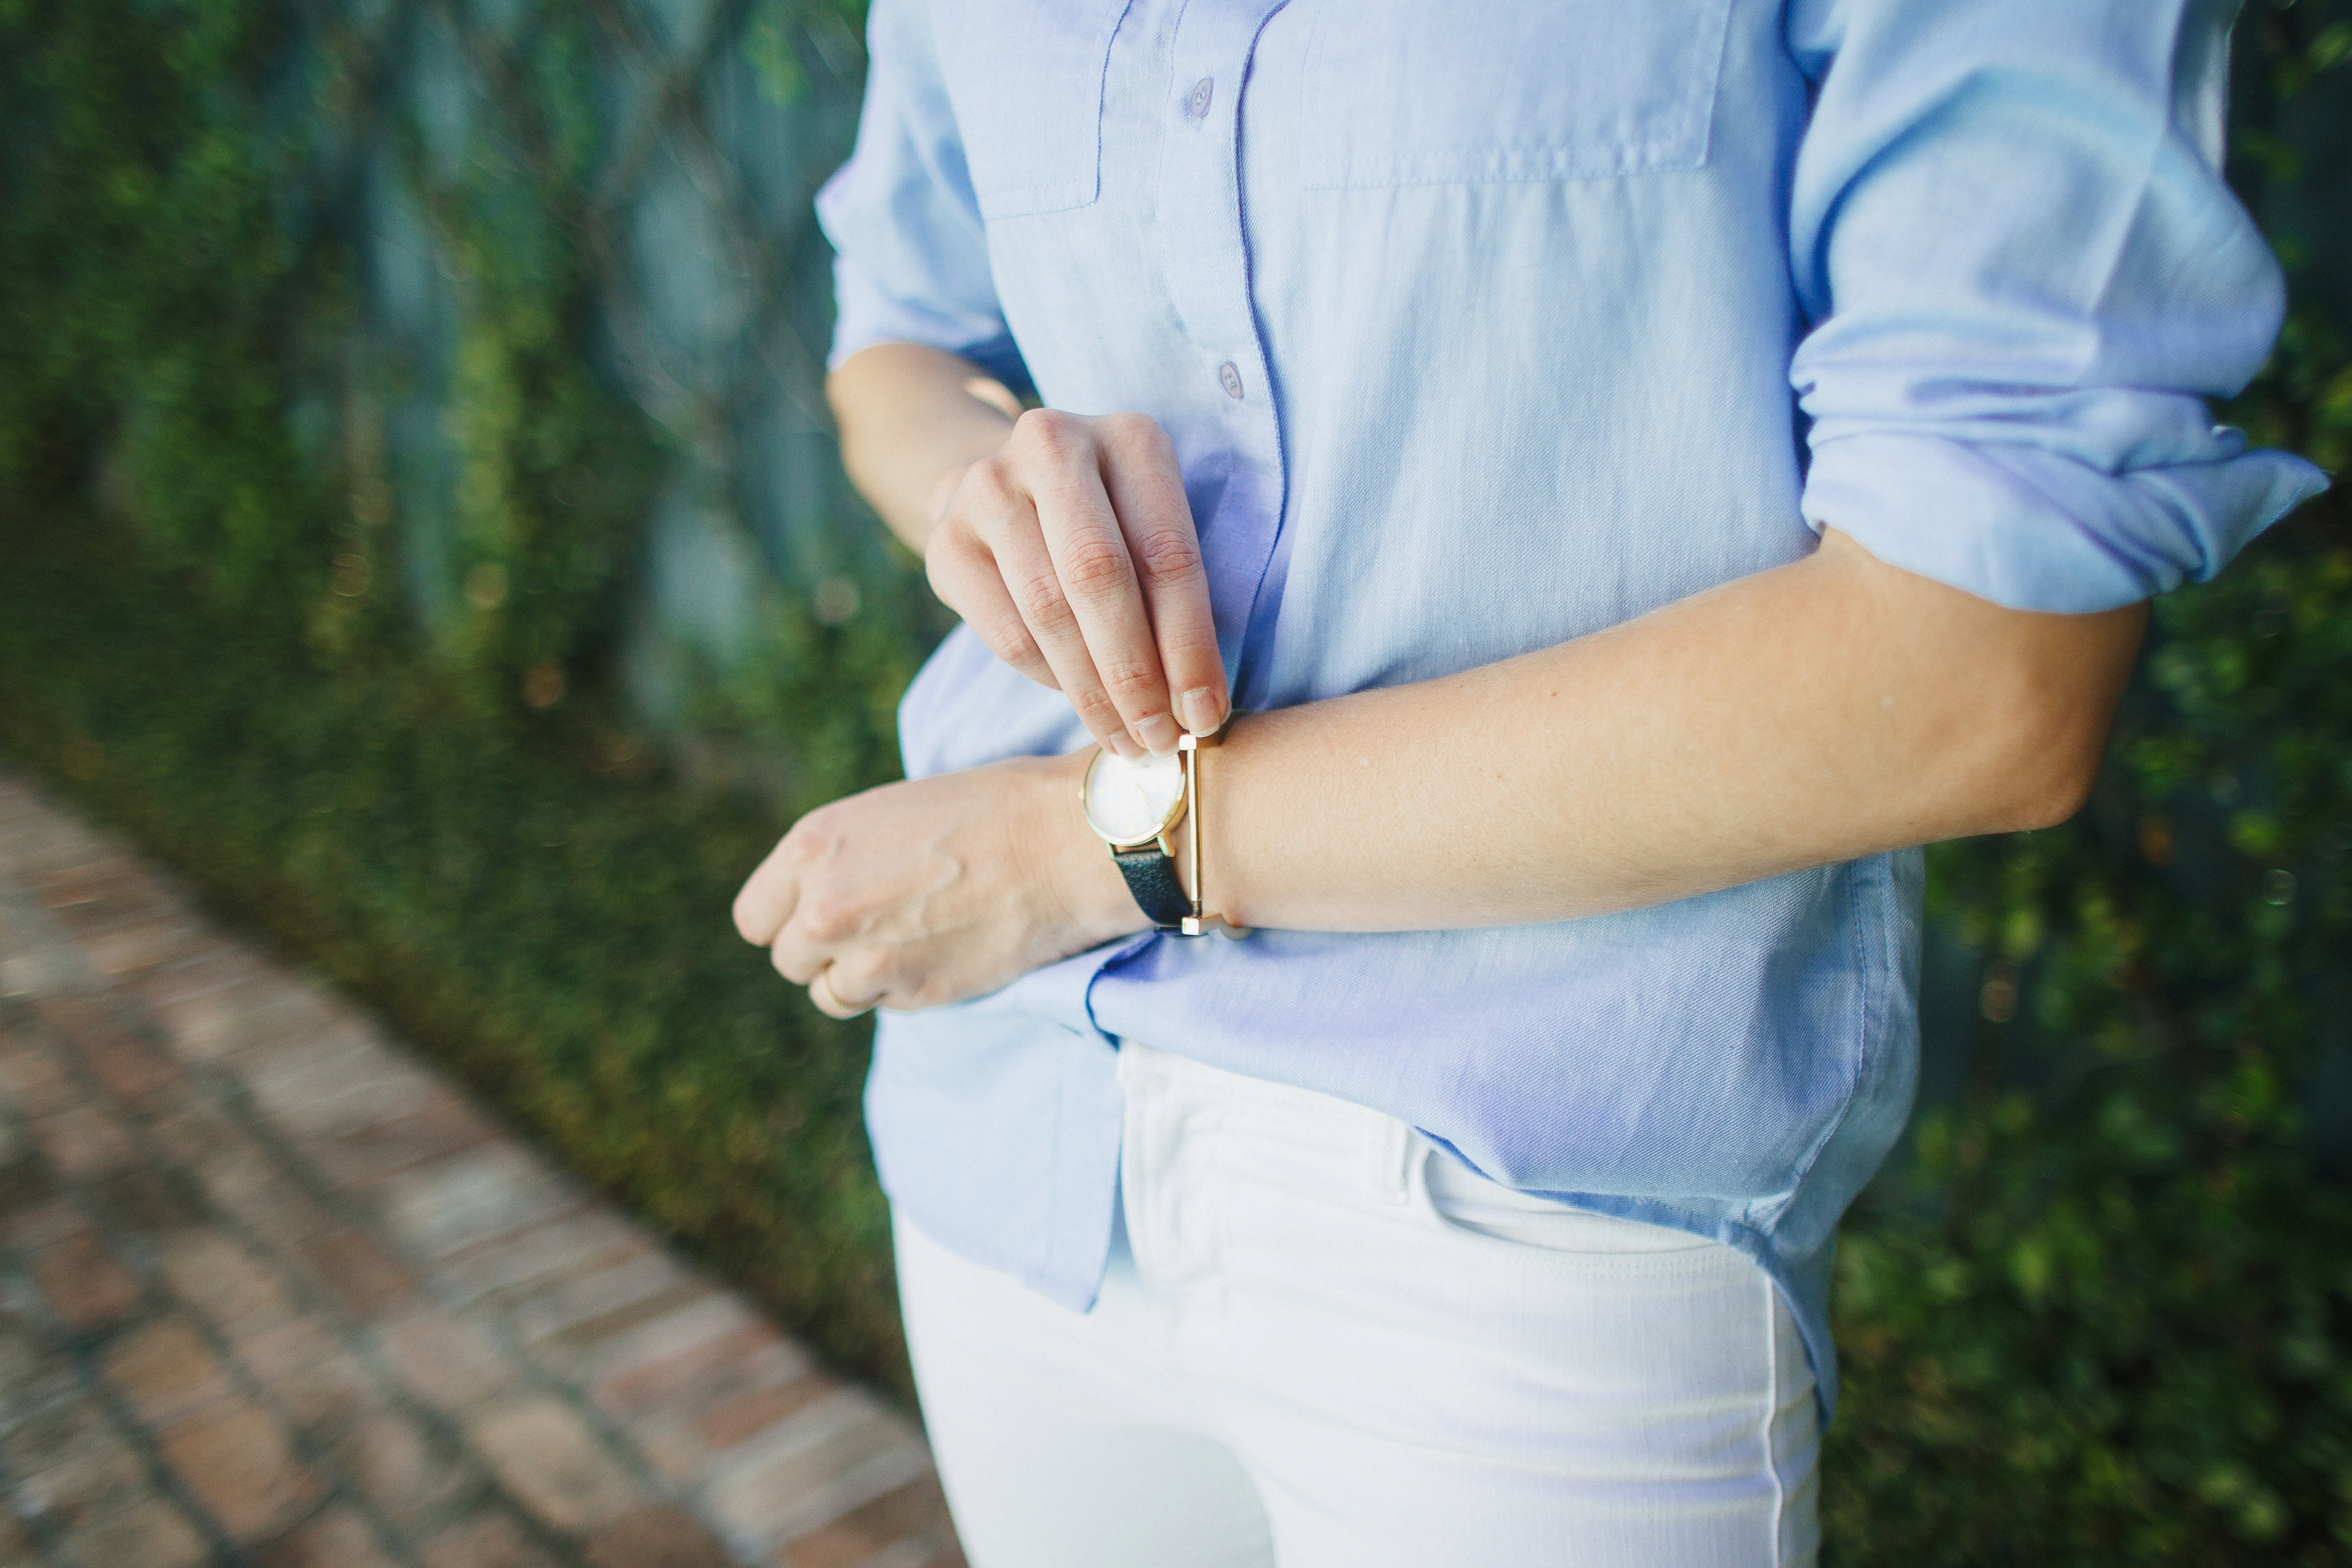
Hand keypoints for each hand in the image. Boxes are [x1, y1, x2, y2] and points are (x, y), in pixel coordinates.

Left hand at [731, 753, 1142, 1017]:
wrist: (1062, 840)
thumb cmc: (989, 811)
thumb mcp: (887, 814)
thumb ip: (840, 861)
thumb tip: (815, 904)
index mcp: (811, 846)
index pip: (756, 917)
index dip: (789, 921)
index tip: (822, 921)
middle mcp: (822, 904)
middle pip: (788, 959)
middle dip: (825, 954)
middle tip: (880, 931)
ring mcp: (862, 955)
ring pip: (828, 994)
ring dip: (861, 980)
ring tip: (913, 943)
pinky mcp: (907, 992)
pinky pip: (879, 1008)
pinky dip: (902, 994)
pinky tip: (942, 954)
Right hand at [925, 409, 1229, 757]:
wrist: (1011, 486)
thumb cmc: (1116, 520)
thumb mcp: (1158, 524)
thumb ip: (1178, 592)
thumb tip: (1200, 706)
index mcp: (1130, 437)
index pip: (1166, 554)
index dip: (1189, 645)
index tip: (1206, 714)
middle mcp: (1053, 445)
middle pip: (1098, 578)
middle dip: (1136, 675)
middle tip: (1160, 739)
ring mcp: (988, 487)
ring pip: (1047, 612)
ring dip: (1093, 692)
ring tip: (1126, 739)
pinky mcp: (945, 537)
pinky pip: (1005, 631)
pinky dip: (1048, 678)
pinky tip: (1079, 700)